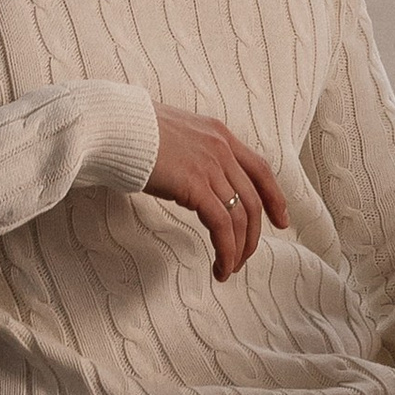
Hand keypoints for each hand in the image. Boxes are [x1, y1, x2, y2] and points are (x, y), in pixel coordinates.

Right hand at [145, 106, 288, 279]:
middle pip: (253, 199)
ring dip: (238, 249)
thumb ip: (190, 152)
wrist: (113, 126)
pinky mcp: (195, 185)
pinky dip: (225, 250)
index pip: (260, 169)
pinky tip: (219, 266)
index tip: (281, 220)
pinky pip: (221, 225)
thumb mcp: (173, 135)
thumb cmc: (131, 132)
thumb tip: (190, 176)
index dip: (274, 197)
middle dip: (253, 234)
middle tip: (246, 257)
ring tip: (228, 269)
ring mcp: (210, 166)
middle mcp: (221, 148)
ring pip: (240, 216)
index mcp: (219, 134)